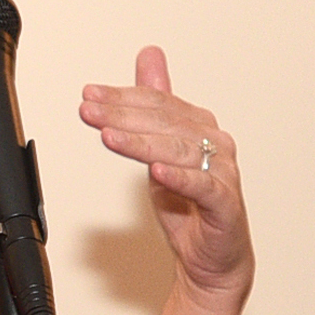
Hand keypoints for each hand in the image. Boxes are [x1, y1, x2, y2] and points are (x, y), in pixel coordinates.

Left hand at [78, 46, 250, 312]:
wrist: (211, 259)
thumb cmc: (189, 205)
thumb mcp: (160, 149)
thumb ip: (154, 105)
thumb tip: (149, 55)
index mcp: (199, 126)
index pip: (158, 102)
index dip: (122, 97)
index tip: (89, 95)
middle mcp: (214, 143)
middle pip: (166, 122)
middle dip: (122, 114)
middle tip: (89, 111)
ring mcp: (223, 173)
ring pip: (179, 150)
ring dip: (141, 142)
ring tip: (109, 137)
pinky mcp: (226, 204)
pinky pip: (202, 187)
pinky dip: (179, 178)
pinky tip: (156, 171)